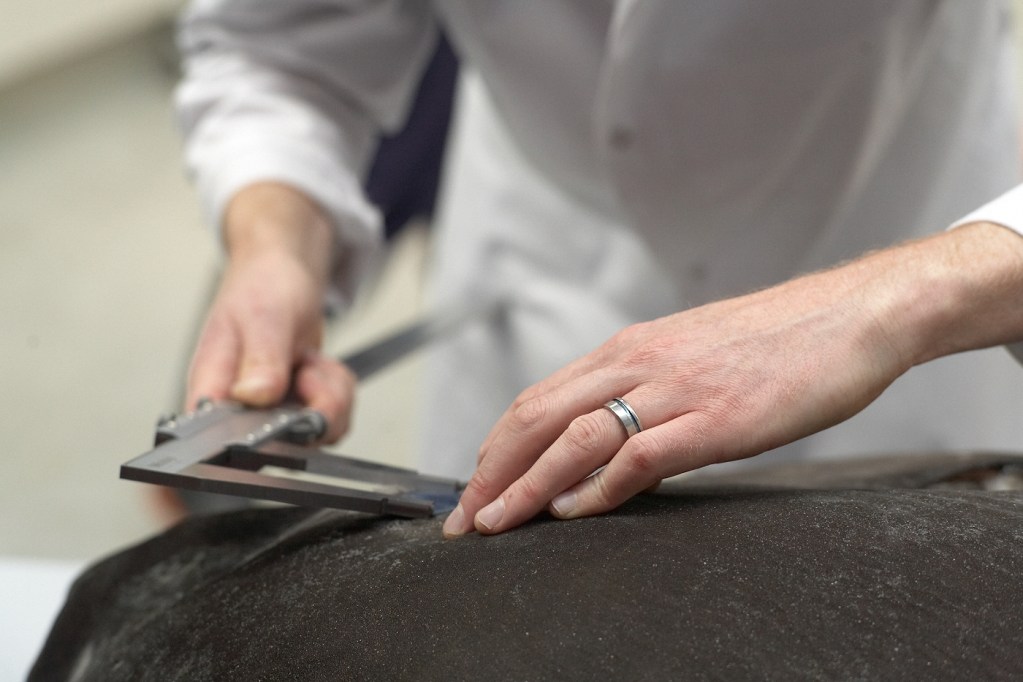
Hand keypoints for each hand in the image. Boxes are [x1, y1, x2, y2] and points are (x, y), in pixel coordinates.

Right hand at [186, 182, 355, 441]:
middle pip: (283, 448)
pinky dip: (338, 391)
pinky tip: (318, 366)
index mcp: (212, 391)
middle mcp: (238, 410)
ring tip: (310, 362)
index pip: (220, 445)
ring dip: (331, 396)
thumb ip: (261, 359)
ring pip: (317, 435)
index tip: (291, 422)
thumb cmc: (262, 285)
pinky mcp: (296, 410)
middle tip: (307, 370)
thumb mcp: (264, 316)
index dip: (258, 447)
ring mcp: (270, 413)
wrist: (283, 271)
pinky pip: (333, 419)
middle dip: (313, 409)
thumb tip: (253, 396)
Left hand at [442, 223, 1022, 536]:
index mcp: (630, 349)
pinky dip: (599, 488)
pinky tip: (576, 512)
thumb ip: (644, 389)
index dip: (496, 448)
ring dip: (527, 485)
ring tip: (496, 523)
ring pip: (576, 437)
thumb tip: (605, 439)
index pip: (538, 400)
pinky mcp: (718, 418)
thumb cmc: (773, 340)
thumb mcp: (690, 356)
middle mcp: (640, 362)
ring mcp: (677, 389)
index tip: (472, 488)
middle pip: (538, 417)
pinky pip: (641, 454)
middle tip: (463, 518)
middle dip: (491, 472)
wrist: (849, 314)